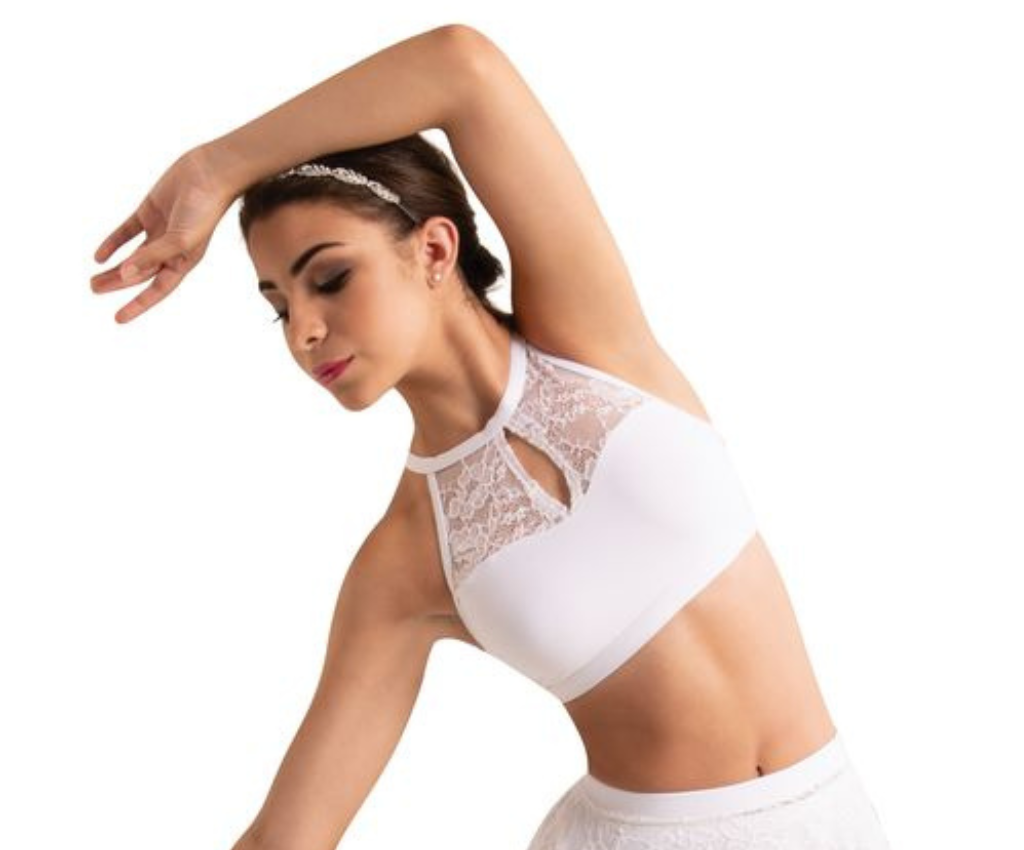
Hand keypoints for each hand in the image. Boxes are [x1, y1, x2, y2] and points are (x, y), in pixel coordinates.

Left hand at [90, 146, 235, 323]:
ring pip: (132, 255)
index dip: (138, 304)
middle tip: (93, 290)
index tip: (118, 318)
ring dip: (113, 268)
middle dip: (117, 284)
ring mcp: (160, 230)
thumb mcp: (180, 238)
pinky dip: (114, 243)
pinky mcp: (150, 212)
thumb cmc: (205, 208)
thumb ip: (151, 256)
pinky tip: (99, 255)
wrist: (210, 173)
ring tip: (93, 279)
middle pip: (140, 273)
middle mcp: (171, 249)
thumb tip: (125, 275)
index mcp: (183, 261)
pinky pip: (128, 232)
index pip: (157, 289)